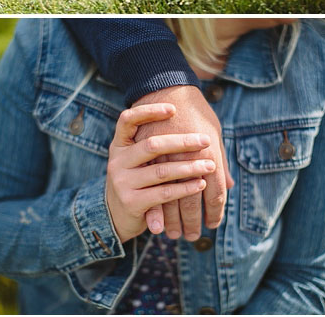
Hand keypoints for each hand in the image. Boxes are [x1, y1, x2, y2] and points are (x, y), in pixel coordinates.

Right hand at [106, 103, 214, 243]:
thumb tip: (198, 132)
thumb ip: (157, 147)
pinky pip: (163, 193)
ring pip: (161, 171)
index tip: (174, 109)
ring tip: (210, 166)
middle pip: (151, 145)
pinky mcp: (131, 202)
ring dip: (189, 167)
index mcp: (119, 145)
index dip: (149, 111)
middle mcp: (117, 160)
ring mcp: (122, 181)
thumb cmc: (137, 181)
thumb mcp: (137, 161)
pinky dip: (185, 188)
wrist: (114, 216)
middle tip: (205, 140)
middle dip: (182, 142)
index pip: (127, 119)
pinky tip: (201, 184)